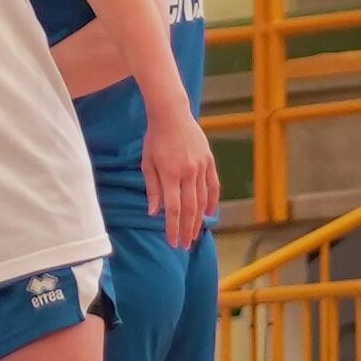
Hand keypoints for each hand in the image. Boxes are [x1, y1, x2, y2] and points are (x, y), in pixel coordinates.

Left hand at [145, 106, 221, 249]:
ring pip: (202, 199)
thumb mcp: (147, 163)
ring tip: (195, 235)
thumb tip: (154, 212)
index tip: (172, 242)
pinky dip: (212, 201)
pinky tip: (210, 214)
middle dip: (187, 229)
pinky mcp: (210, 161)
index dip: (173, 227)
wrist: (172, 115)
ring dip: (198, 220)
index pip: (173, 209)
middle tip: (184, 245)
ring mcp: (202, 167)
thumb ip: (152, 189)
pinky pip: (213, 185)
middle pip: (190, 208)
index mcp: (170, 174)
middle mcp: (188, 173)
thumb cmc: (155, 139)